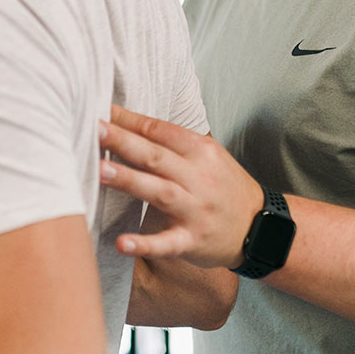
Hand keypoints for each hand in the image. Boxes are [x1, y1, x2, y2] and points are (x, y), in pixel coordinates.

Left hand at [99, 104, 262, 268]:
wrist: (262, 229)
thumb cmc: (224, 188)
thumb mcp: (208, 156)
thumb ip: (172, 142)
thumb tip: (127, 122)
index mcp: (201, 151)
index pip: (160, 130)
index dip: (129, 120)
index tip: (99, 109)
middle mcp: (199, 178)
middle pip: (155, 156)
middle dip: (122, 141)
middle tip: (92, 130)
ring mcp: (196, 210)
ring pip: (159, 192)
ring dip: (129, 180)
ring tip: (99, 171)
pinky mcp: (193, 240)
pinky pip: (168, 243)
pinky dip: (145, 244)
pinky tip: (122, 243)